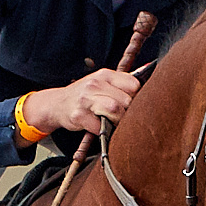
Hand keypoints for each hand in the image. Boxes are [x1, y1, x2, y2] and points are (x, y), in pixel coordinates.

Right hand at [23, 68, 142, 135]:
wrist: (57, 104)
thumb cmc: (84, 95)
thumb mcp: (101, 82)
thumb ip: (121, 84)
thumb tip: (148, 81)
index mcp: (105, 75)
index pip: (133, 84)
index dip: (137, 97)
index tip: (134, 105)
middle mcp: (95, 84)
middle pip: (126, 100)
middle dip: (128, 112)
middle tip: (124, 117)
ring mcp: (86, 100)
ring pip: (115, 110)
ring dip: (118, 121)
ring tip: (113, 122)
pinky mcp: (79, 115)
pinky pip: (99, 126)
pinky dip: (102, 130)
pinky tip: (99, 126)